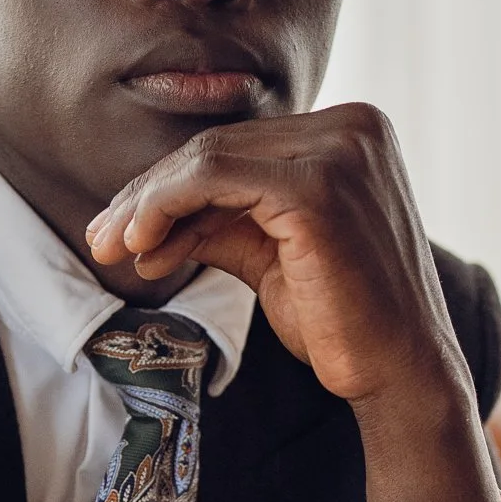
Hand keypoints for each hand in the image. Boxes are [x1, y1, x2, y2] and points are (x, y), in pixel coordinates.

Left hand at [85, 107, 500, 501]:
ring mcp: (340, 152)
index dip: (170, 187)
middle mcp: (354, 126)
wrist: (399, 375)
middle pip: (219, 148)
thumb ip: (220, 221)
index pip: (239, 146)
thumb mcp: (271, 253)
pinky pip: (214, 178)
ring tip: (114, 248)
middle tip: (101, 240)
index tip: (123, 230)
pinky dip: (167, 207)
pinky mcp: (318, 188)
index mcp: (352, 132)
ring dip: (148, 204)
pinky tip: (143, 247)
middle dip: (149, 196)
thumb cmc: (343, 320)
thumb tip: (143, 221)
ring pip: (209, 159)